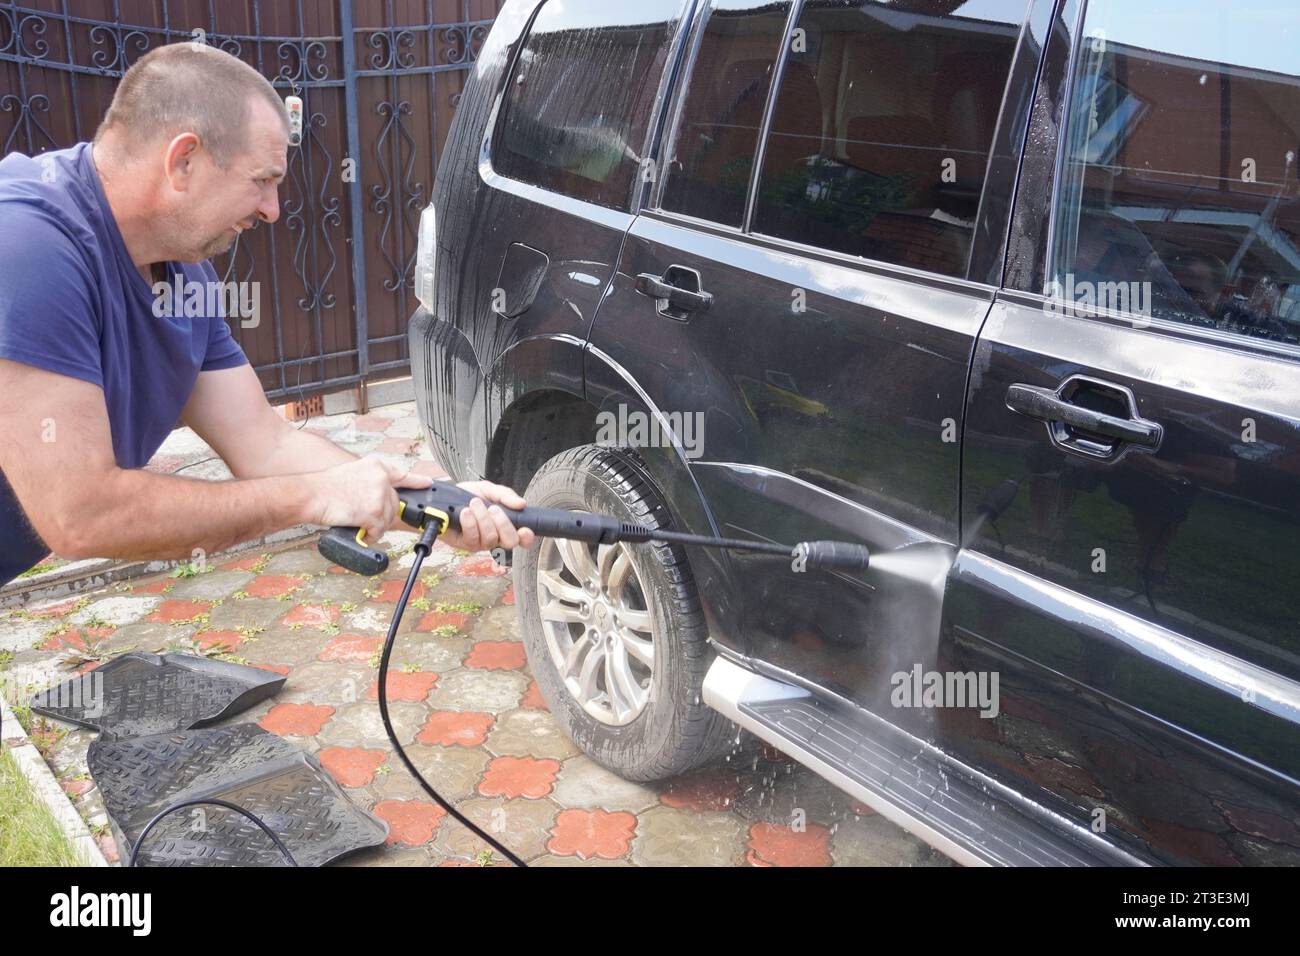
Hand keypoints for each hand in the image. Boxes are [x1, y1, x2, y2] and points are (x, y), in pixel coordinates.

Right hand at [307, 455, 432, 544]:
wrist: (311, 494)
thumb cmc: (325, 487)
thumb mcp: (353, 473)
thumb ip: (370, 482)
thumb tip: (377, 497)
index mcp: (377, 466)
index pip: (402, 475)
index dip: (416, 481)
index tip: (428, 483)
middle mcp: (382, 478)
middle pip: (394, 504)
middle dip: (382, 514)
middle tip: (365, 517)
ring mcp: (379, 495)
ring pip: (387, 519)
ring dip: (375, 526)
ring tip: (358, 522)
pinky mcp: (374, 513)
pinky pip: (379, 531)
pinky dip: (370, 535)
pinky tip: (360, 530)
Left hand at [438, 480, 535, 553]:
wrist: (445, 497)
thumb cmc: (468, 495)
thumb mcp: (489, 489)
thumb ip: (506, 495)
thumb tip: (521, 503)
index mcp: (504, 524)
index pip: (522, 538)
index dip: (526, 537)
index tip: (524, 529)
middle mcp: (495, 536)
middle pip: (510, 542)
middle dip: (503, 524)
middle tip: (493, 509)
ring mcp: (480, 542)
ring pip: (491, 538)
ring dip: (483, 518)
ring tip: (475, 503)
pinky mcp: (465, 543)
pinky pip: (473, 537)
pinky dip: (470, 522)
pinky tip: (465, 512)